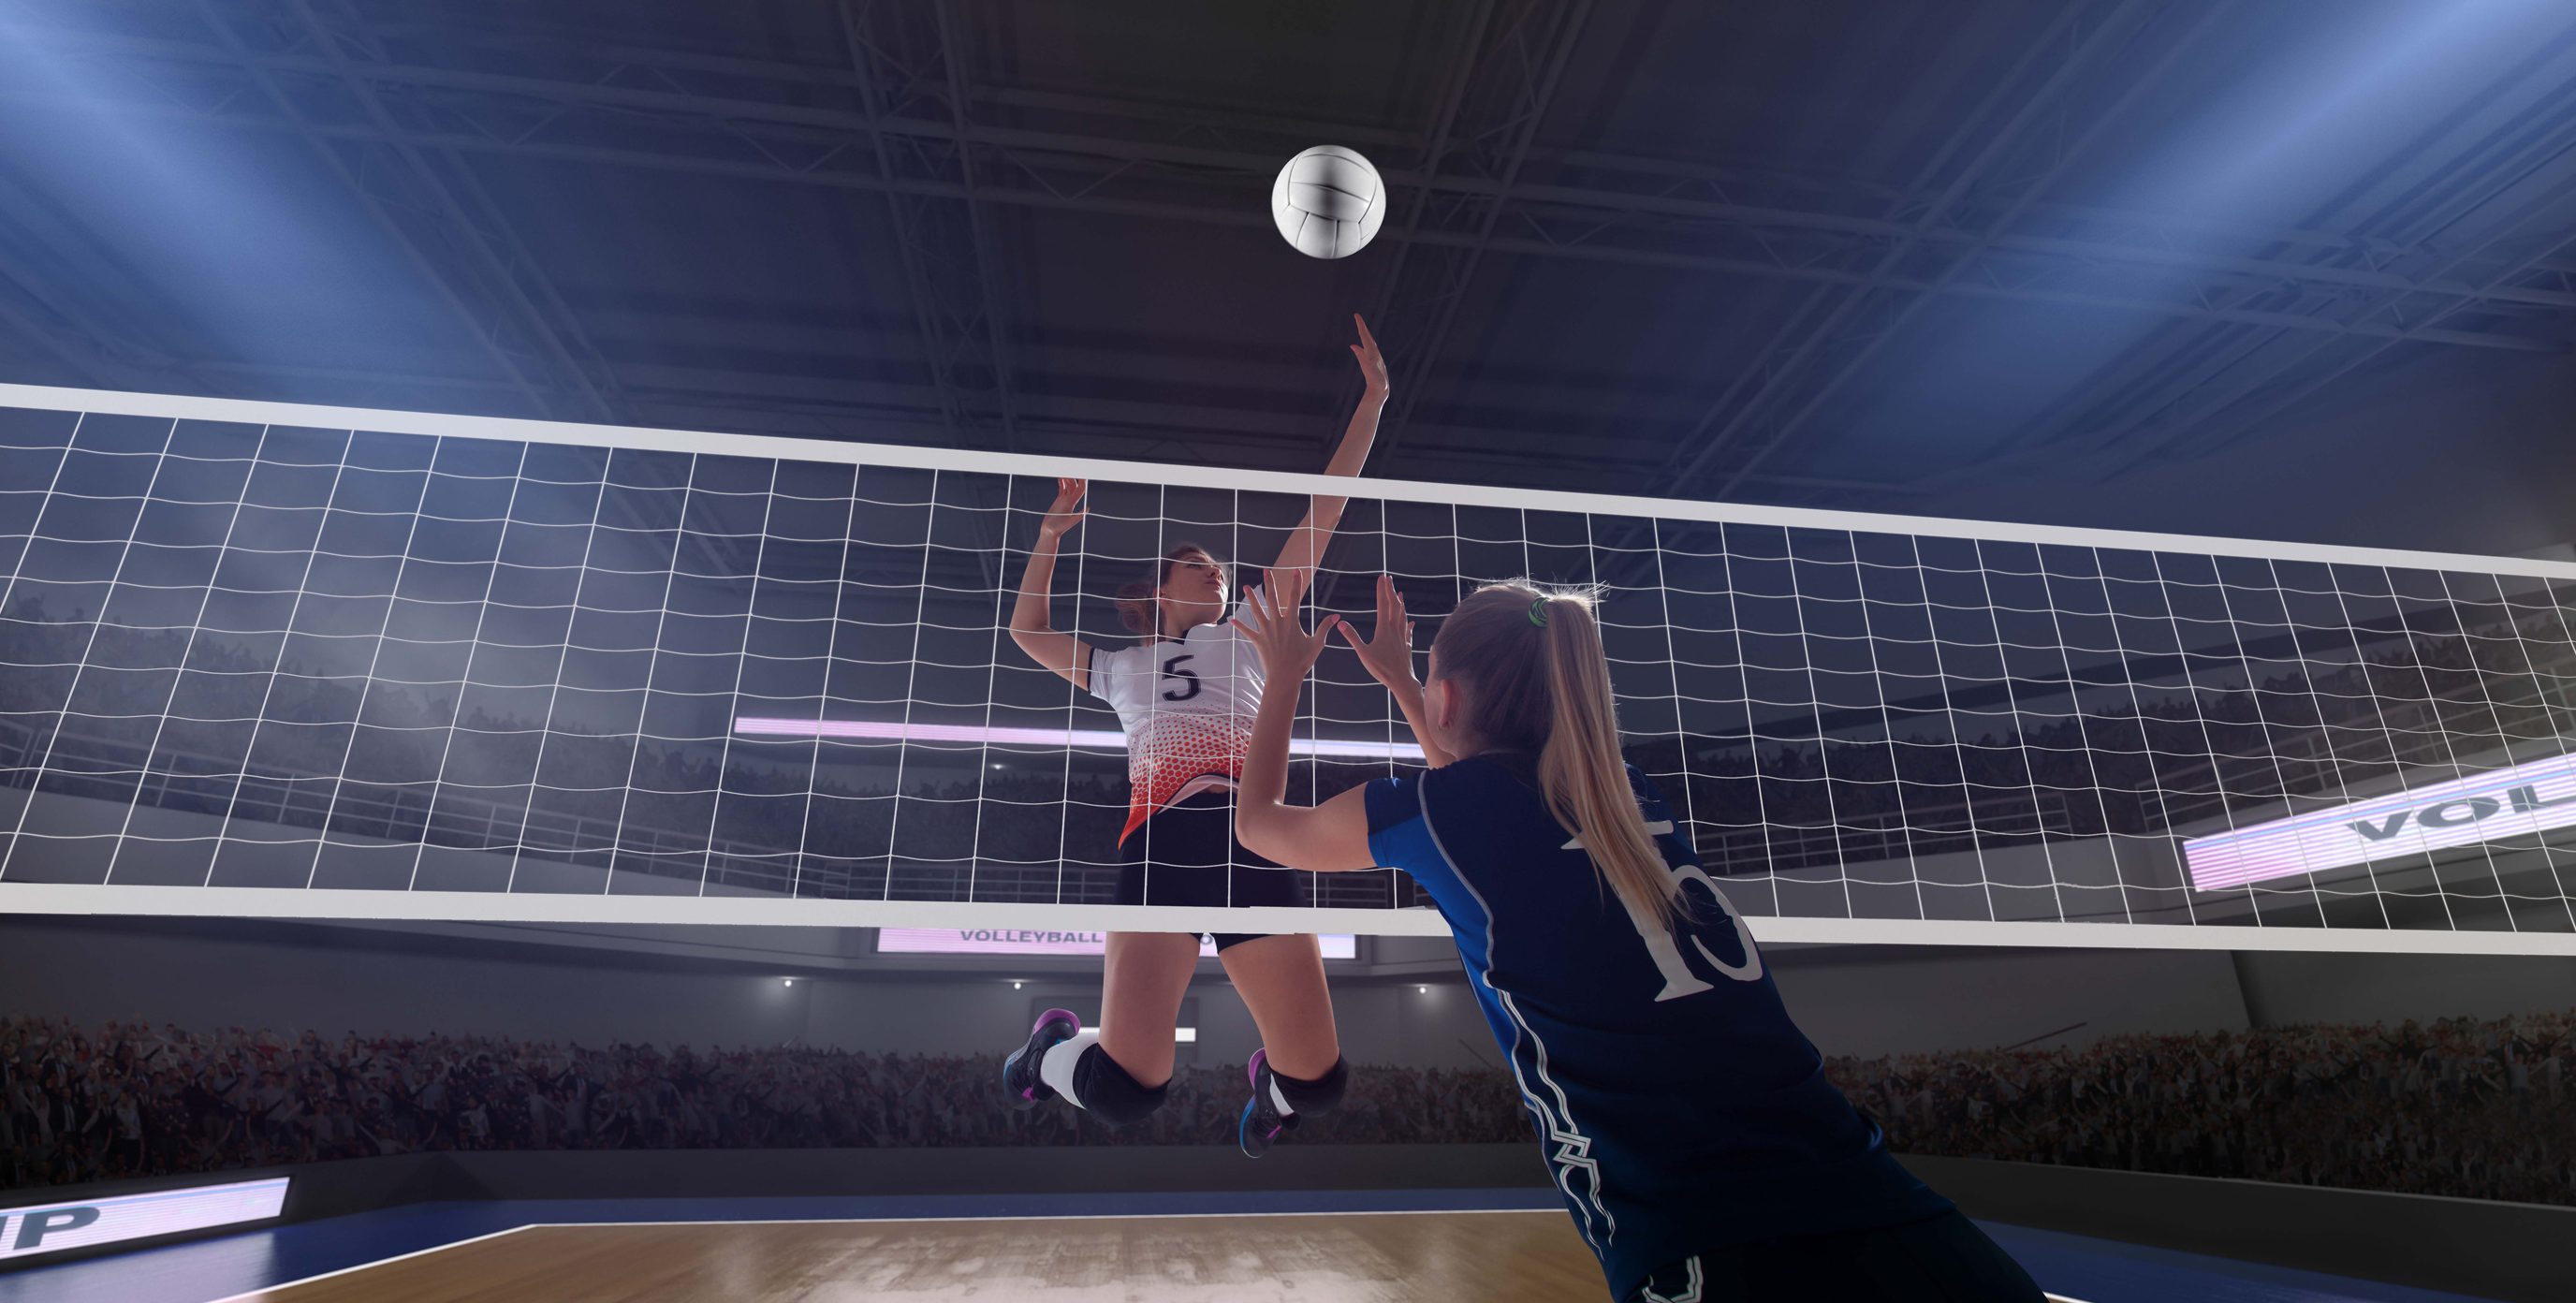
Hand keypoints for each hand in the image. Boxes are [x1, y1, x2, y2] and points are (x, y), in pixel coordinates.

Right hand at [1037, 477, 1085, 539]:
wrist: (1050, 531)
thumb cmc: (1059, 528)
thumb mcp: (1070, 522)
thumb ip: (1079, 515)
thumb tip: (1088, 508)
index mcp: (1073, 503)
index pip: (1080, 490)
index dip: (1082, 482)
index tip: (1082, 475)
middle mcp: (1070, 500)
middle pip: (1074, 486)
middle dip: (1073, 478)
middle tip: (1070, 469)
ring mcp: (1065, 500)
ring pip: (1068, 486)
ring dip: (1067, 478)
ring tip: (1064, 471)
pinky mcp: (1059, 500)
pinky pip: (1062, 489)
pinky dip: (1061, 482)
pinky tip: (1060, 477)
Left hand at [1241, 569, 1342, 679]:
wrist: (1285, 677)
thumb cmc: (1302, 661)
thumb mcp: (1317, 643)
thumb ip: (1325, 627)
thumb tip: (1337, 616)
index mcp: (1292, 621)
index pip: (1294, 597)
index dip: (1296, 583)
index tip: (1296, 571)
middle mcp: (1277, 623)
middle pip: (1272, 598)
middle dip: (1269, 583)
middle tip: (1266, 571)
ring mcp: (1266, 631)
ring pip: (1257, 610)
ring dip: (1251, 598)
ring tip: (1246, 586)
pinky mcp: (1258, 641)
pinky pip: (1247, 631)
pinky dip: (1240, 626)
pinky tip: (1232, 620)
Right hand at [1335, 572, 1415, 692]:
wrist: (1402, 681)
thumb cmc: (1381, 669)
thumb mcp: (1363, 653)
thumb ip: (1352, 637)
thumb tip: (1340, 623)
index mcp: (1384, 629)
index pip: (1383, 604)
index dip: (1381, 590)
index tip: (1381, 577)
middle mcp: (1395, 630)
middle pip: (1394, 606)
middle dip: (1391, 591)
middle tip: (1389, 579)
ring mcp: (1402, 637)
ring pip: (1402, 616)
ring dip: (1401, 604)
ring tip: (1400, 594)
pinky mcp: (1406, 646)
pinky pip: (1408, 631)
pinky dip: (1408, 624)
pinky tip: (1410, 622)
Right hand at [1349, 314, 1388, 394]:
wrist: (1381, 389)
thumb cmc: (1376, 381)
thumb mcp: (1369, 369)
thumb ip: (1361, 357)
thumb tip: (1353, 345)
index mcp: (1372, 352)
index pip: (1365, 336)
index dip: (1361, 325)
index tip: (1356, 315)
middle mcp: (1374, 353)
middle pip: (1367, 337)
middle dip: (1362, 327)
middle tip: (1357, 316)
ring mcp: (1373, 357)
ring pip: (1368, 342)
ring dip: (1363, 334)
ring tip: (1360, 326)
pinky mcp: (1371, 362)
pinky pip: (1366, 350)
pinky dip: (1362, 345)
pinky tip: (1357, 346)